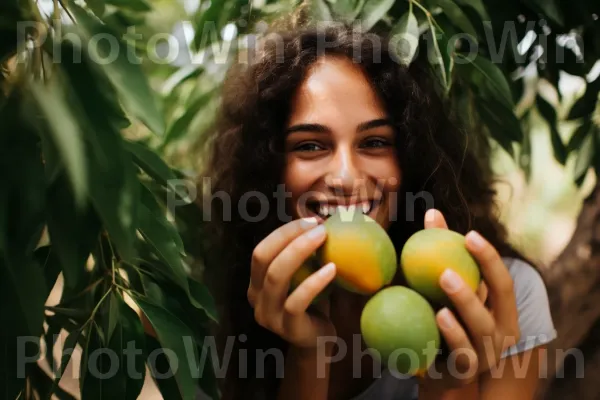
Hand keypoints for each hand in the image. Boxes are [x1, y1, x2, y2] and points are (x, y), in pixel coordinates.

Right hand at [247, 217, 337, 347]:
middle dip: (289, 236)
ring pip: (276, 276)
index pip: (261, 249)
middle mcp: (255, 297)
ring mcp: (268, 315)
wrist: (319, 341)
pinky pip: (297, 301)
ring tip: (324, 238)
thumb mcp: (304, 275)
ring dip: (300, 252)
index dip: (283, 232)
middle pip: (263, 257)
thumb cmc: (314, 302)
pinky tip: (333, 269)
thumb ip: (305, 254)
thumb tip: (324, 217)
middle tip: (318, 227)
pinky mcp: (287, 327)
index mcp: (256, 282)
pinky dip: (314, 282)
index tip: (312, 220)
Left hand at [418, 209, 519, 389]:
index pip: (502, 281)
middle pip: (498, 303)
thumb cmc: (442, 317)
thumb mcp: (444, 288)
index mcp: (500, 309)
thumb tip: (432, 213)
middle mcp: (500, 331)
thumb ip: (441, 253)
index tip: (470, 235)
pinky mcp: (465, 372)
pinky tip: (437, 317)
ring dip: (465, 307)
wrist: (436, 367)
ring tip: (443, 289)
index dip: (489, 258)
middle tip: (446, 268)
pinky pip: (462, 356)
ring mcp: (486, 354)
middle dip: (478, 280)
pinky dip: (452, 336)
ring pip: (481, 331)